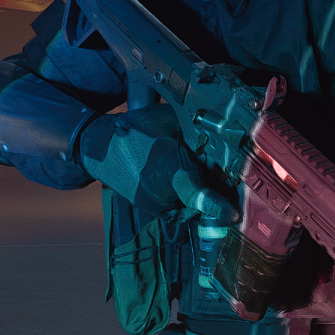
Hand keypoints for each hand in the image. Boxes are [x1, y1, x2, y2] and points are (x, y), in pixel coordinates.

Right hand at [78, 104, 238, 221]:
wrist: (101, 148)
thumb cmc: (138, 129)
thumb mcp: (169, 120)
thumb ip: (195, 132)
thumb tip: (223, 136)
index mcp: (168, 169)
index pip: (196, 193)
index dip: (217, 206)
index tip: (234, 214)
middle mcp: (162, 194)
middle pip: (203, 201)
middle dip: (215, 190)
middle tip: (214, 170)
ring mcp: (156, 206)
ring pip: (193, 206)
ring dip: (200, 193)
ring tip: (187, 169)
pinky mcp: (153, 210)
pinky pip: (181, 208)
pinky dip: (187, 197)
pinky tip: (179, 177)